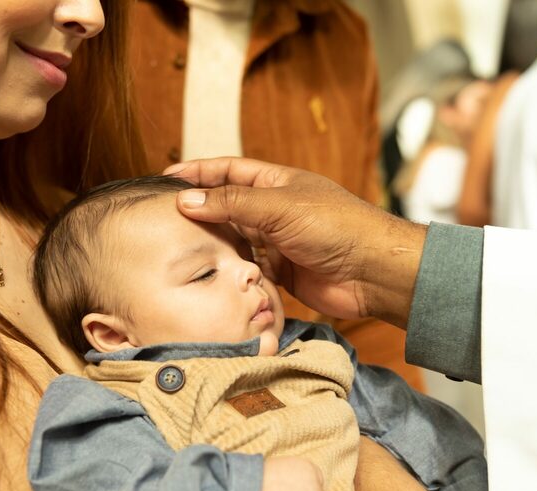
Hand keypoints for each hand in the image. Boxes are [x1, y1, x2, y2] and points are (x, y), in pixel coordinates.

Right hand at [166, 158, 427, 328]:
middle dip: (199, 210)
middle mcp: (275, 209)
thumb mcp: (278, 206)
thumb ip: (231, 203)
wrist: (371, 271)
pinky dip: (231, 270)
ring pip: (235, 239)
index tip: (165, 179)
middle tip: (164, 217)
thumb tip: (186, 200)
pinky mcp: (282, 272)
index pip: (228, 171)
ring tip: (179, 246)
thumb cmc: (335, 227)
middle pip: (227, 205)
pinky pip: (248, 268)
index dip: (197, 173)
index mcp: (276, 182)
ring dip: (212, 242)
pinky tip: (211, 273)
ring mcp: (278, 241)